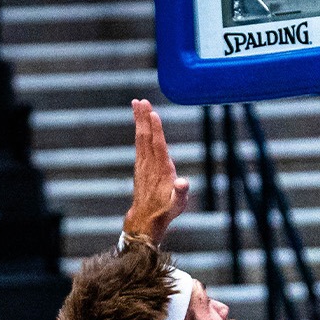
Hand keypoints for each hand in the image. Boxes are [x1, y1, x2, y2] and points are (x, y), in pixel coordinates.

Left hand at [122, 98, 189, 245]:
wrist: (146, 218)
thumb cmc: (166, 210)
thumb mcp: (177, 205)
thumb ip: (180, 193)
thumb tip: (182, 183)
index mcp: (162, 170)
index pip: (158, 146)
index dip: (156, 129)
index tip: (153, 114)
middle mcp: (150, 164)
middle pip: (146, 137)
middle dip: (144, 118)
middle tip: (141, 101)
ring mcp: (143, 163)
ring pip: (140, 137)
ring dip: (139, 119)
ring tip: (137, 103)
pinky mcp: (140, 164)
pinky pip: (139, 143)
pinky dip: (139, 129)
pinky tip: (138, 121)